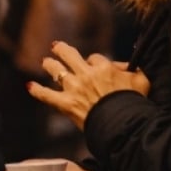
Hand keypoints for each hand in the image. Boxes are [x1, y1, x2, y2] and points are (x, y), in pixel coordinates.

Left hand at [30, 41, 150, 129]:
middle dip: (62, 50)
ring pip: (57, 71)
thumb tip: (127, 66)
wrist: (122, 123)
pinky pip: (47, 96)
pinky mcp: (66, 104)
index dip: (94, 61)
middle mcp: (86, 74)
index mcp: (104, 67)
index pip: (95, 58)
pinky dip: (37, 91)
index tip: (94, 66)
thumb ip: (134, 69)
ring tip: (45, 61)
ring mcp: (74, 88)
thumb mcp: (141, 80)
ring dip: (49, 65)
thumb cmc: (133, 102)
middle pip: (70, 55)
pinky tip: (29, 86)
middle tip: (56, 46)